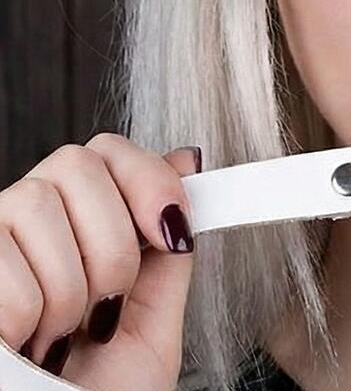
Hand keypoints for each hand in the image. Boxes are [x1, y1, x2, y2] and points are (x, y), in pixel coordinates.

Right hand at [0, 134, 200, 389]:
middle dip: (114, 241)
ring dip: (70, 285)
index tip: (174, 233)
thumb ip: (171, 245)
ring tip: (64, 334)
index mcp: (78, 221)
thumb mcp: (153, 316)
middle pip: (77, 165)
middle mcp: (27, 219)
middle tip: (110, 304)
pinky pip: (3, 265)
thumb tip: (187, 159)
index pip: (107, 149)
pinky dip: (28, 316)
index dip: (148, 180)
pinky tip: (29, 345)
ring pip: (36, 204)